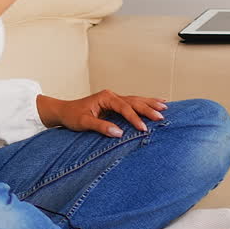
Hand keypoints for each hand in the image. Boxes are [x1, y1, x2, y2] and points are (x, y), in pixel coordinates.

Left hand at [42, 90, 167, 136]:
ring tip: (166, 106)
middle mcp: (112, 96)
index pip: (124, 108)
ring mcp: (114, 99)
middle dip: (148, 108)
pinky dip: (145, 103)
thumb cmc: (72, 116)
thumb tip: (118, 133)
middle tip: (162, 116)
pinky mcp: (115, 104)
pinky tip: (156, 103)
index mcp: (106, 97)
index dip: (134, 118)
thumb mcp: (83, 122)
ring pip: (136, 100)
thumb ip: (101, 126)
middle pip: (134, 101)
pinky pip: (133, 103)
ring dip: (150, 103)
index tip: (143, 129)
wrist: (63, 111)